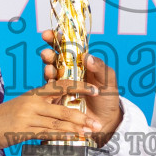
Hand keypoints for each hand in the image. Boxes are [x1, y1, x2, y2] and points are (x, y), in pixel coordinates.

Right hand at [0, 81, 103, 155]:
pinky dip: (62, 137)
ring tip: (90, 132)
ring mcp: (27, 116)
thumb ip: (42, 103)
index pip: (61, 85)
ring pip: (56, 121)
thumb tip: (61, 102)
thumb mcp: (24, 104)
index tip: (95, 90)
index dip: (79, 86)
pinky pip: (46, 133)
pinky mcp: (22, 130)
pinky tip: (73, 139)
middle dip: (82, 115)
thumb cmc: (5, 117)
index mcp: (34, 93)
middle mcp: (32, 102)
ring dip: (76, 128)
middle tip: (97, 122)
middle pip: (62, 107)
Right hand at [41, 31, 122, 145]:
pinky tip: (50, 84)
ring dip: (47, 70)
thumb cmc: (108, 97)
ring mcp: (61, 86)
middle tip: (46, 53)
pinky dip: (49, 87)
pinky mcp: (57, 101)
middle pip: (54, 59)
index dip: (57, 39)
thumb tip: (87, 56)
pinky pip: (50, 93)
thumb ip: (99, 68)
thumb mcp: (108, 81)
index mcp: (81, 63)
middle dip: (49, 54)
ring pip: (50, 74)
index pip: (67, 47)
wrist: (106, 121)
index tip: (50, 34)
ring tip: (49, 70)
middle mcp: (69, 72)